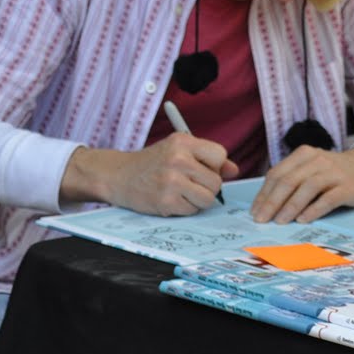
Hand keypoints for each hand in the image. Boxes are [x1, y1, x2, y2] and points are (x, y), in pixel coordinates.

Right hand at [77, 135, 237, 215]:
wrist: (119, 176)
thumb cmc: (153, 163)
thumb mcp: (178, 150)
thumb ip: (206, 158)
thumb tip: (233, 171)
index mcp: (182, 142)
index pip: (220, 155)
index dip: (215, 165)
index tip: (202, 168)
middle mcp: (177, 159)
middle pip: (216, 182)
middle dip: (208, 186)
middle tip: (190, 183)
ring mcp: (171, 182)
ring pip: (208, 199)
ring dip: (199, 200)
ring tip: (182, 192)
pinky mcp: (166, 202)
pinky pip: (193, 210)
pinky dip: (185, 208)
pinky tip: (171, 199)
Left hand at [251, 144, 353, 223]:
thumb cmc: (332, 171)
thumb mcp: (310, 167)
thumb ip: (291, 179)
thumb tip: (265, 203)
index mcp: (303, 154)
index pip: (278, 173)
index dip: (264, 194)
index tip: (255, 211)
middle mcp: (317, 161)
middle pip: (289, 181)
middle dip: (272, 202)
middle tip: (262, 219)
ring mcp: (333, 173)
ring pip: (307, 188)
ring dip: (291, 206)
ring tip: (279, 222)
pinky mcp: (347, 187)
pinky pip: (328, 199)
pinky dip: (314, 209)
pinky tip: (303, 220)